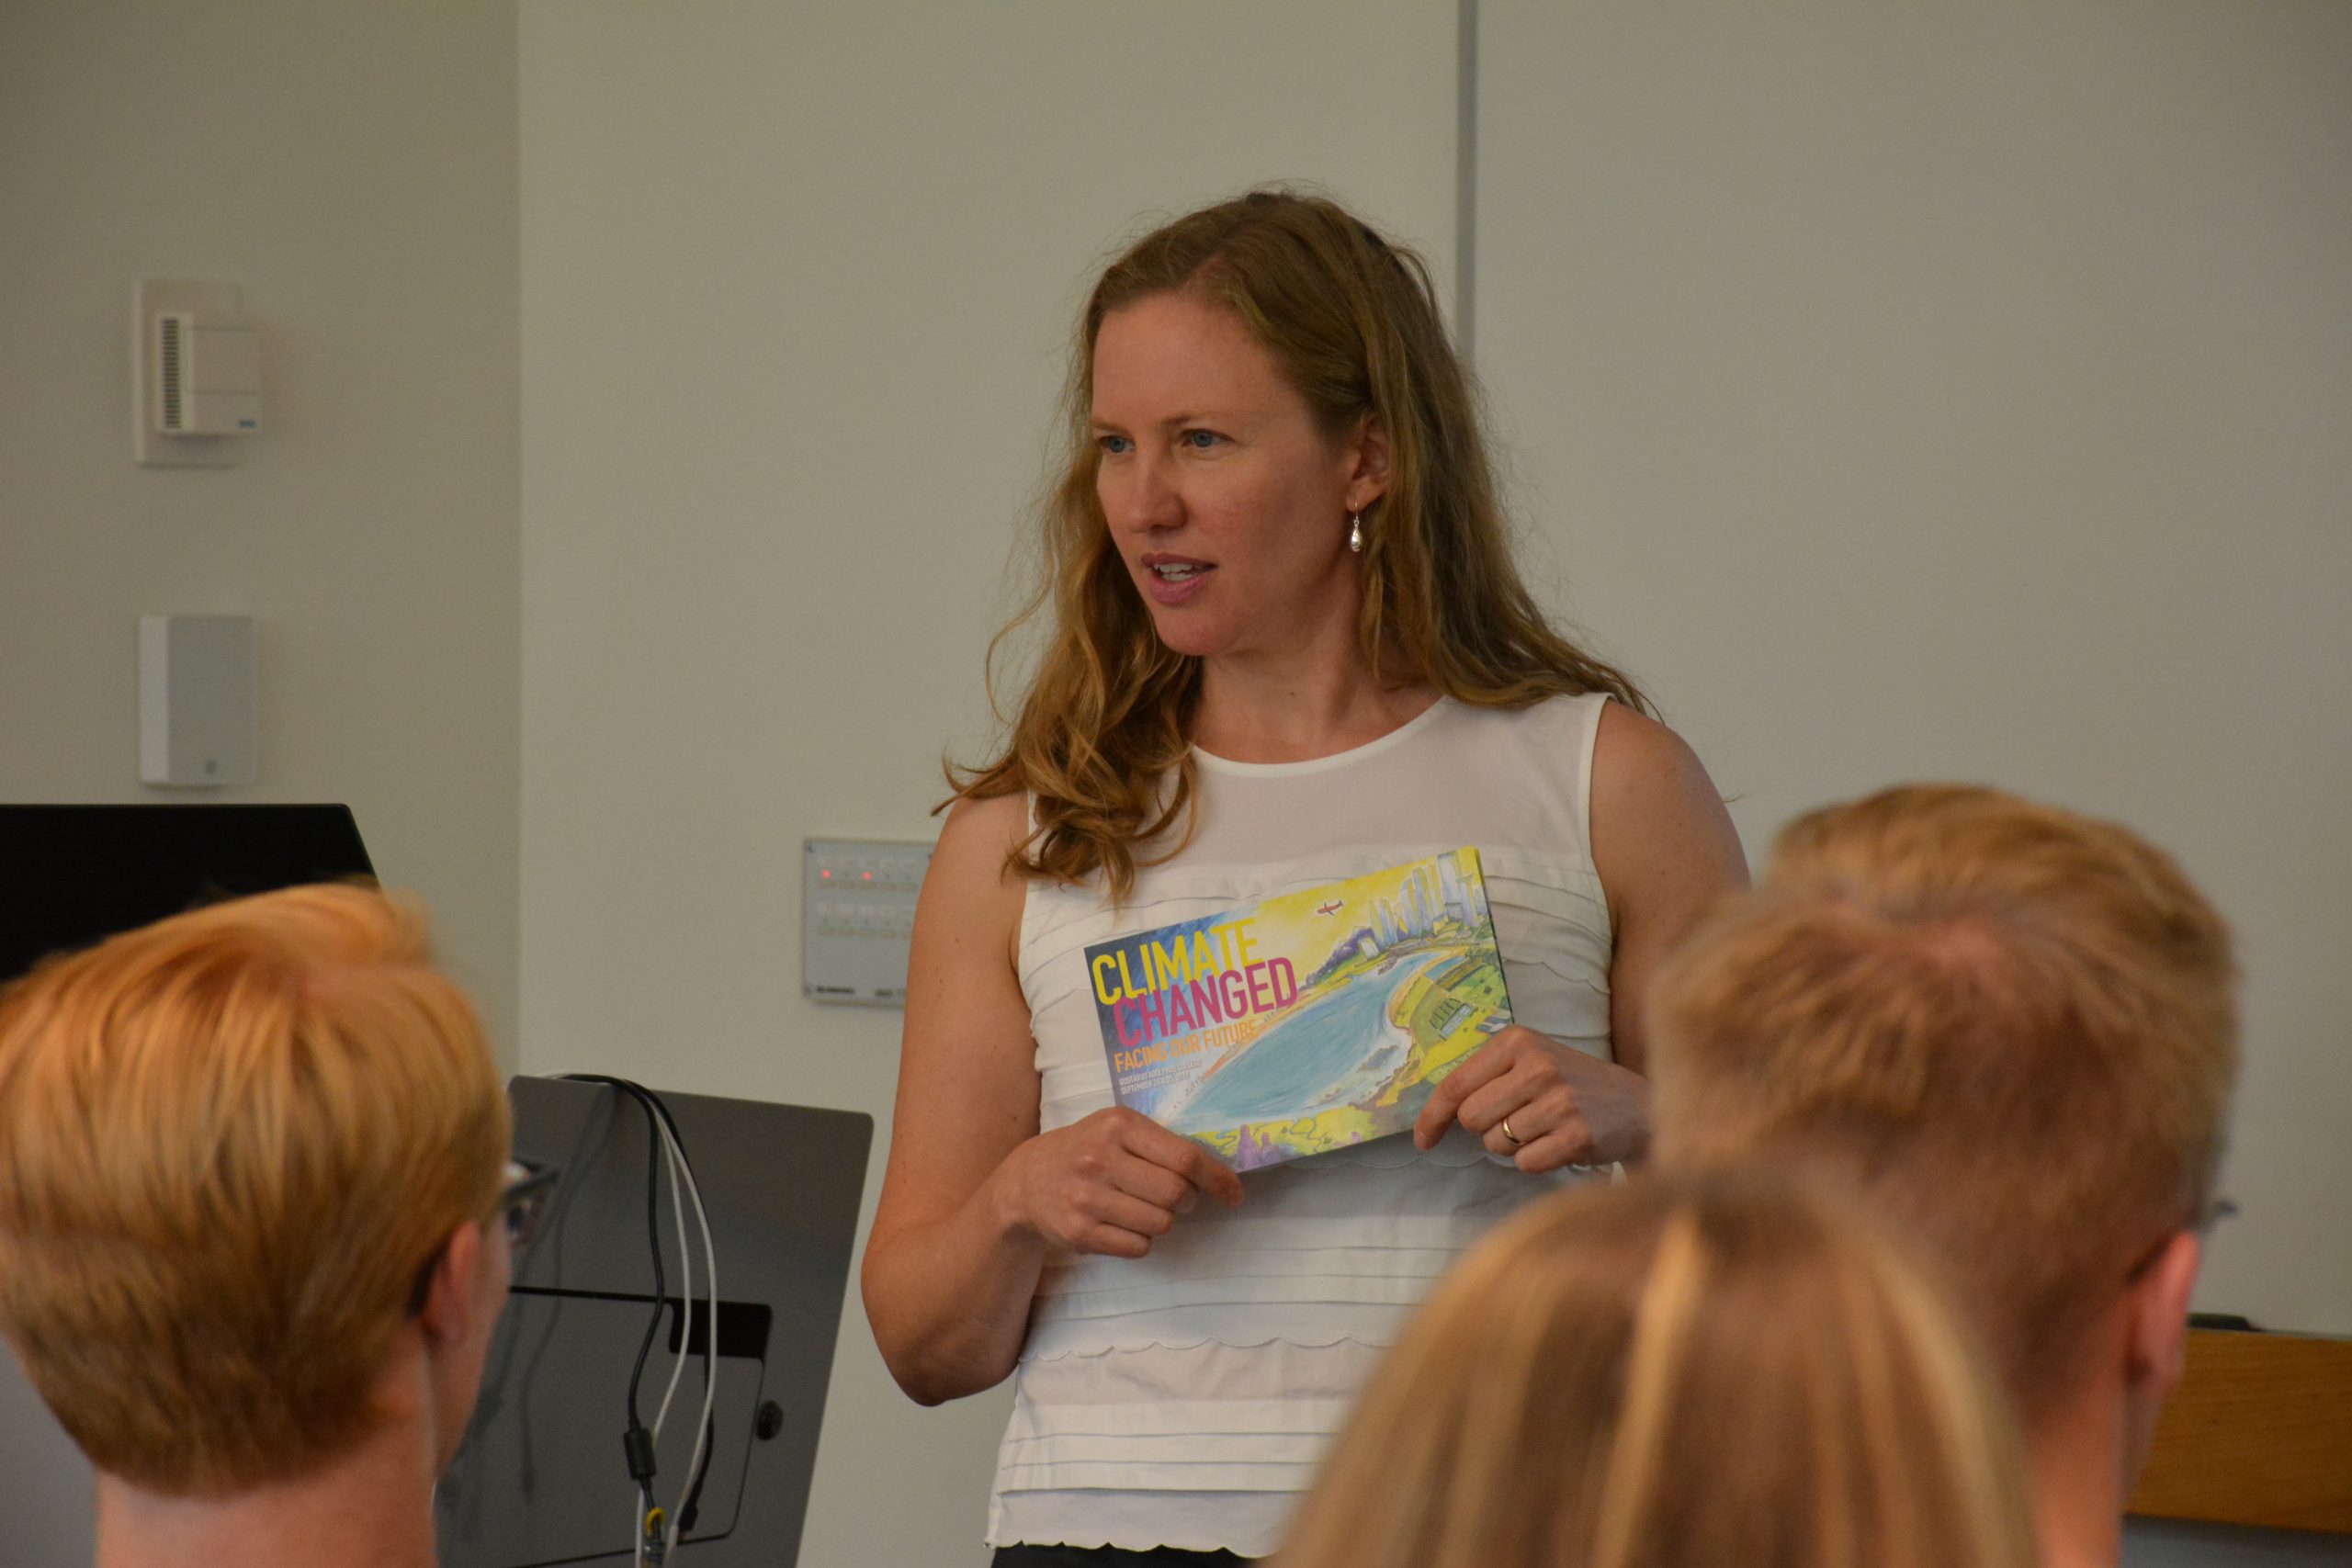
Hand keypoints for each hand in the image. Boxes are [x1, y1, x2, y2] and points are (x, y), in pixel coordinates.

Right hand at [991, 1107, 1243, 1258]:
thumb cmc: (1087, 1149)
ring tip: (1144, 1207)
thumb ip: (1160, 1143)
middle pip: (1176, 1194)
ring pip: (1160, 1224)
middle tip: (1180, 1198)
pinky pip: (1138, 1246)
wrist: (1028, 1180)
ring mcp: (1087, 1198)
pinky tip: (1123, 1223)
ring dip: (1163, 1221)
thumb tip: (1221, 1174)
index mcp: (1117, 1125)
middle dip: (1189, 1201)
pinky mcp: (1079, 1232)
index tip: (1234, 1193)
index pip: (1184, 1157)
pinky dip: (1141, 1239)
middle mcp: (1100, 1159)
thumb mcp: (1116, 1128)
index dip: (1217, 1178)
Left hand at [1411, 1025, 1651, 1172]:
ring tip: (1544, 1129)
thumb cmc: (1572, 1084)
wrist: (1636, 1104)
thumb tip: (1436, 1114)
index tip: (1423, 1140)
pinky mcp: (1577, 1134)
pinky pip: (1525, 1163)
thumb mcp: (1531, 1060)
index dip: (1432, 1116)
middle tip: (1517, 1120)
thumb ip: (1486, 1077)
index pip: (1456, 1085)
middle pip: (1471, 1119)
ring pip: (1497, 1144)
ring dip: (1513, 1145)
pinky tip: (1558, 1144)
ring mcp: (1559, 1101)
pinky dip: (1535, 1161)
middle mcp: (1537, 1066)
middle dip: (1485, 1128)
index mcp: (1518, 1041)